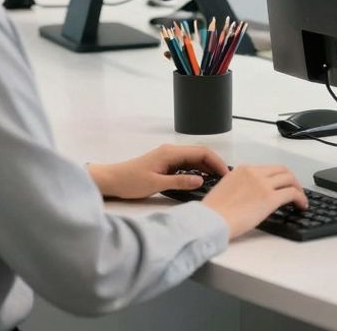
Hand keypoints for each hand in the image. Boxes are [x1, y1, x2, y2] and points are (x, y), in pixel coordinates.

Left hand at [88, 144, 229, 199]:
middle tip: (224, 180)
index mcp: (170, 152)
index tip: (225, 174)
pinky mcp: (165, 164)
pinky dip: (196, 171)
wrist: (111, 180)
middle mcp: (171, 151)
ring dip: (206, 168)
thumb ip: (179, 182)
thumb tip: (200, 180)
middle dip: (214, 165)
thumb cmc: (129, 181)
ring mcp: (168, 157)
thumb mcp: (155, 184)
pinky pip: (186, 165)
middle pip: (200, 154)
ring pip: (194, 160)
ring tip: (216, 182)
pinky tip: (201, 181)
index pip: (201, 152)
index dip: (216, 162)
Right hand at [202, 165, 308, 238]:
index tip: (281, 185)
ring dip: (298, 188)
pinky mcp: (270, 198)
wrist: (211, 220)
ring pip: (290, 179)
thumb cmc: (213, 211)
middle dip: (291, 179)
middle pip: (282, 170)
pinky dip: (301, 198)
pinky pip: (292, 193)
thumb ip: (239, 186)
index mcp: (242, 170)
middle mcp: (254, 173)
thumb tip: (250, 194)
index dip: (278, 177)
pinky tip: (301, 206)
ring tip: (300, 199)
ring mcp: (263, 184)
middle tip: (295, 190)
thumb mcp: (225, 189)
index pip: (267, 169)